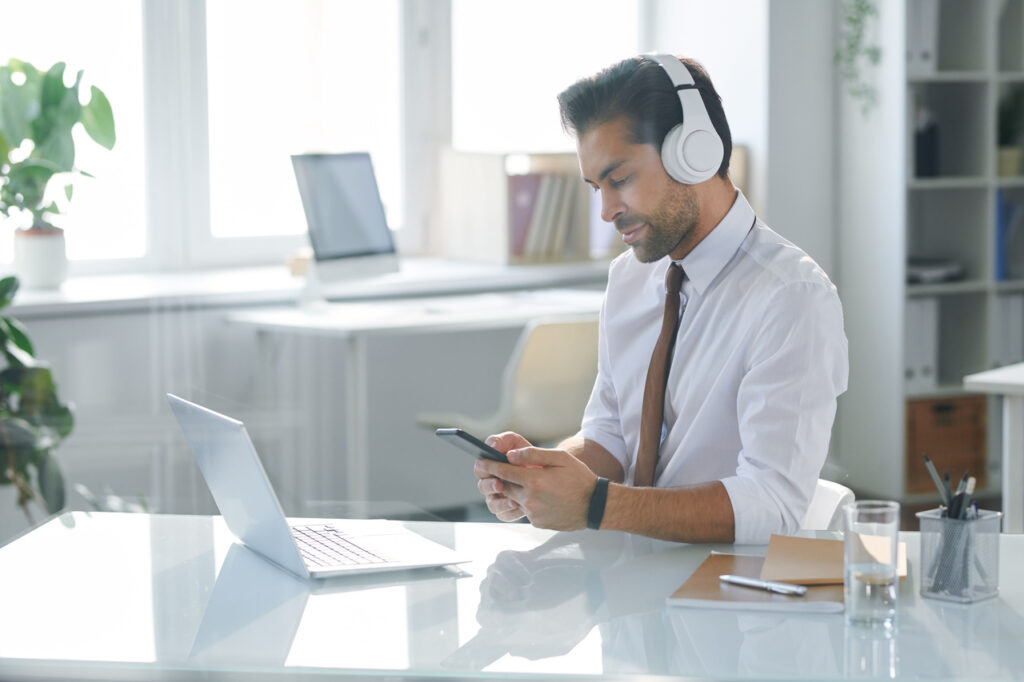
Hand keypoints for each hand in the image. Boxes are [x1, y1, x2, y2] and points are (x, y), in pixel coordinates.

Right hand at [474, 432, 531, 521]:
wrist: (548, 473)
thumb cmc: (527, 455)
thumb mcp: (516, 442)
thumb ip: (503, 440)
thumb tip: (492, 446)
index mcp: (490, 466)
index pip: (480, 468)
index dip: (484, 469)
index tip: (491, 468)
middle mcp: (491, 482)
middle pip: (482, 487)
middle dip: (490, 486)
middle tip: (499, 485)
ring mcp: (498, 497)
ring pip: (492, 504)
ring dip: (501, 503)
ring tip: (513, 501)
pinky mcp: (507, 510)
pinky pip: (504, 515)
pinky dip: (511, 513)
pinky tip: (521, 509)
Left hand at [476, 446, 597, 530]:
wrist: (595, 506)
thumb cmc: (579, 479)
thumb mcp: (560, 459)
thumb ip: (533, 454)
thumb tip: (511, 455)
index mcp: (534, 480)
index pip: (504, 472)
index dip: (490, 466)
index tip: (481, 462)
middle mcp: (530, 498)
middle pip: (504, 487)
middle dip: (499, 479)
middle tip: (497, 472)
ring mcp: (533, 513)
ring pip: (514, 500)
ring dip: (515, 491)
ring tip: (529, 484)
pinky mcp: (537, 522)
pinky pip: (525, 510)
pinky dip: (528, 503)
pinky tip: (542, 497)